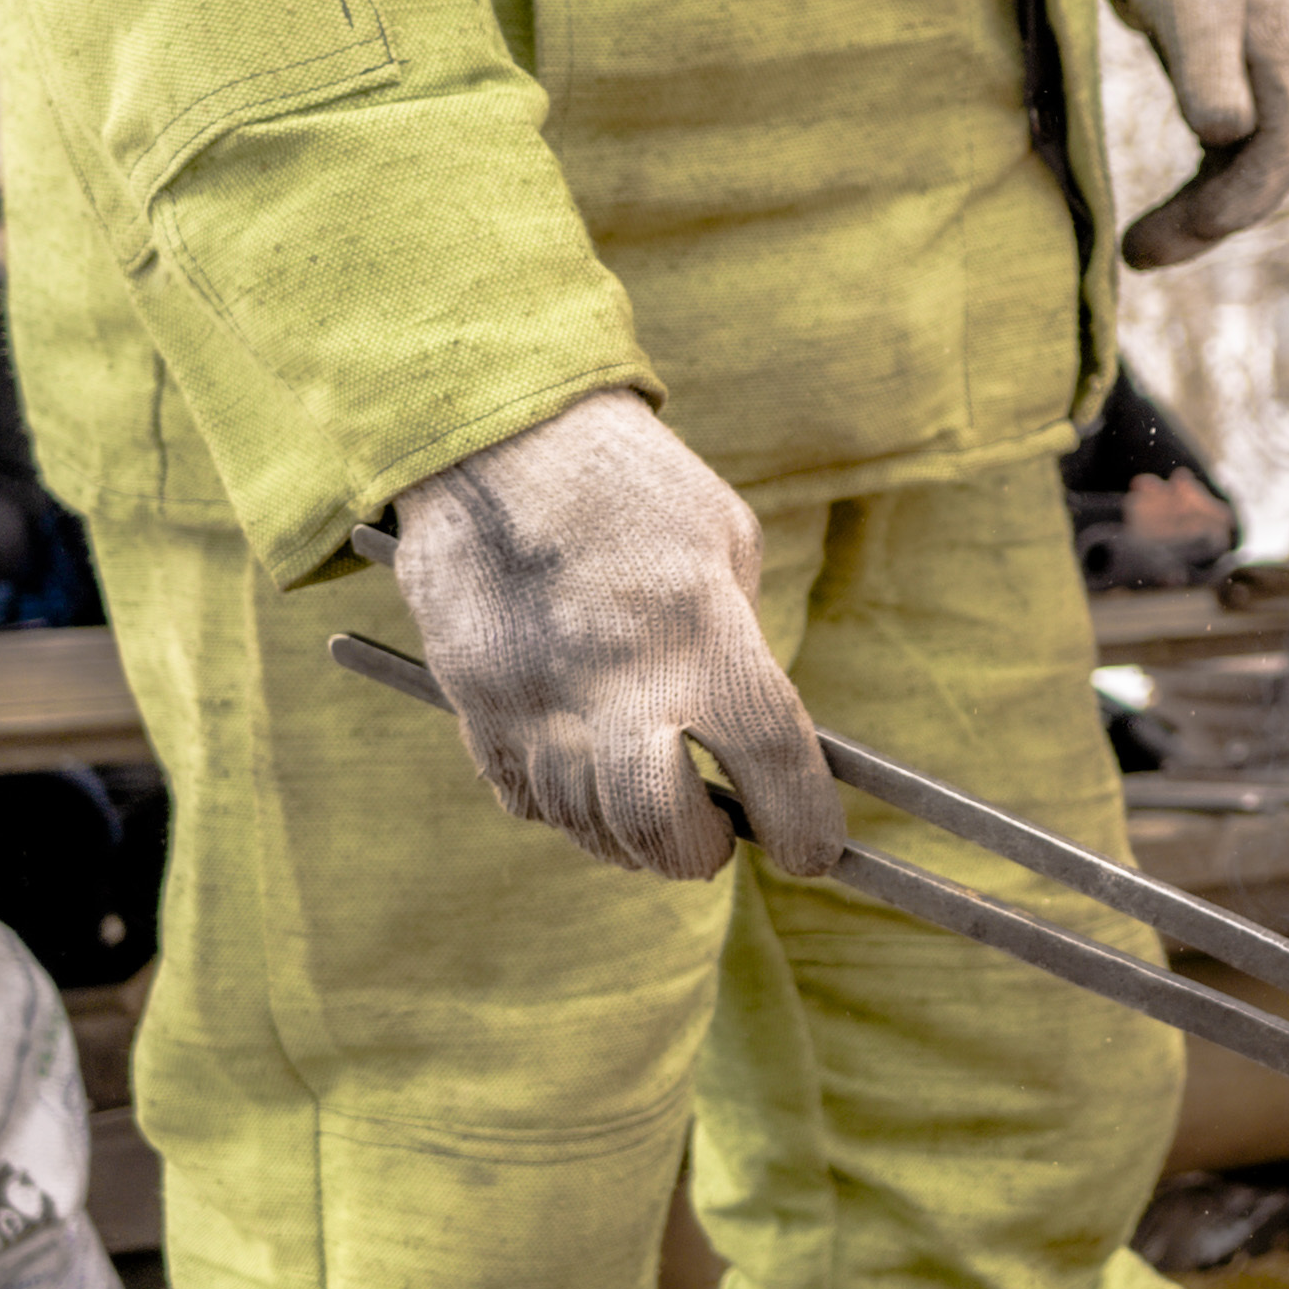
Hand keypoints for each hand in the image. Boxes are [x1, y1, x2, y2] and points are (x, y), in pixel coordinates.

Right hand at [396, 393, 840, 883]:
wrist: (494, 436)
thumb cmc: (631, 483)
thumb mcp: (724, 541)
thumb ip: (743, 640)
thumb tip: (753, 736)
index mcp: (697, 626)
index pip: (767, 757)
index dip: (802, 820)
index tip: (816, 852)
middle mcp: (614, 674)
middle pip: (659, 823)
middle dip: (696, 852)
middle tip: (715, 841)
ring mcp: (533, 694)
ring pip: (585, 822)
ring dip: (629, 839)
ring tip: (654, 817)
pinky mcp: (473, 700)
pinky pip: (523, 797)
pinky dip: (566, 810)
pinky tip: (589, 784)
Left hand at [1123, 0, 1288, 263]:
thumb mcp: (1193, 2)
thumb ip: (1209, 67)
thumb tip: (1224, 135)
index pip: (1288, 149)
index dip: (1246, 196)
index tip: (1196, 226)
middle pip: (1267, 175)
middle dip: (1211, 222)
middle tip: (1140, 255)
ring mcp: (1267, 97)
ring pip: (1245, 176)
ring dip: (1200, 218)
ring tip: (1137, 251)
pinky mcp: (1237, 99)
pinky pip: (1225, 164)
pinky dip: (1195, 195)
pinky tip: (1155, 220)